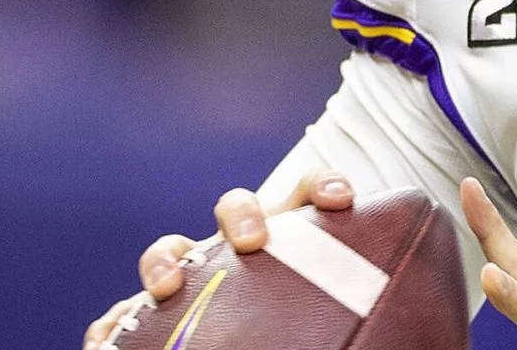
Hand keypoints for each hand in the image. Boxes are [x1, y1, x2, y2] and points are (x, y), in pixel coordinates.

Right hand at [81, 170, 355, 349]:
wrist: (261, 343)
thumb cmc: (307, 320)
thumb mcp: (333, 307)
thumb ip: (356, 302)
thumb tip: (408, 329)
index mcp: (290, 235)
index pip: (306, 191)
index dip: (322, 184)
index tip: (341, 198)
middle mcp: (238, 245)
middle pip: (234, 206)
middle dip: (242, 213)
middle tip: (254, 241)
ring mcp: (193, 274)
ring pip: (171, 248)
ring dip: (164, 259)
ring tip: (166, 287)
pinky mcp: (150, 314)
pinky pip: (121, 314)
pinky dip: (113, 323)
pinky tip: (108, 338)